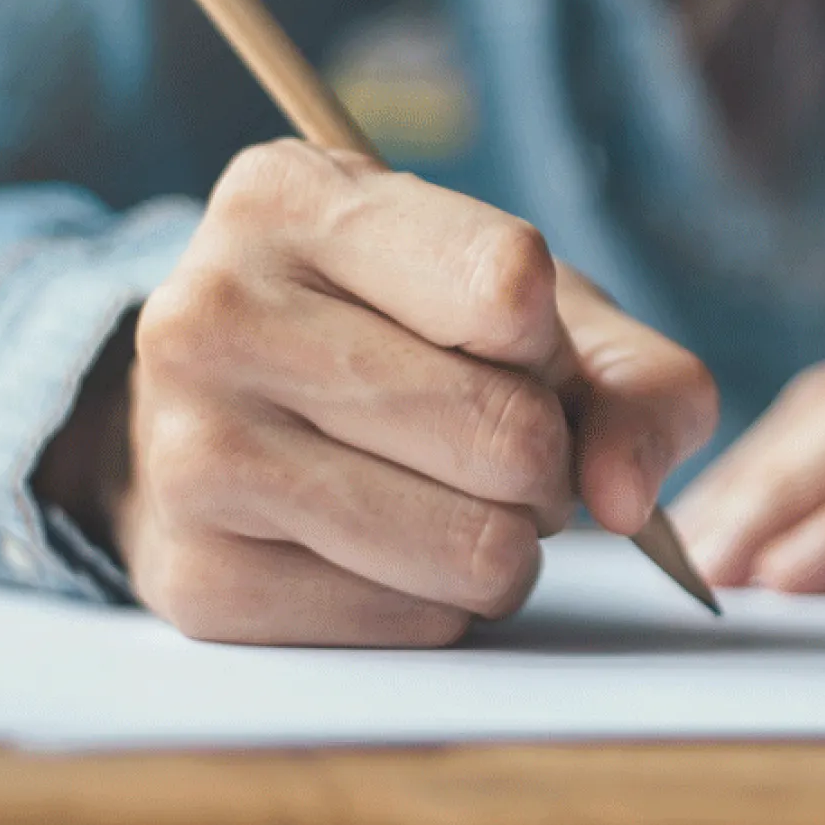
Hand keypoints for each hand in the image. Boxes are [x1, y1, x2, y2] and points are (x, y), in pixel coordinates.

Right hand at [41, 140, 716, 645]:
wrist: (223, 415)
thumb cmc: (403, 339)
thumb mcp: (525, 307)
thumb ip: (636, 380)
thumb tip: (623, 498)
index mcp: (291, 200)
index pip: (508, 284)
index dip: (549, 340)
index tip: (513, 342)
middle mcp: (212, 315)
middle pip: (502, 430)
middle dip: (545, 460)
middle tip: (500, 447)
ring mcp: (189, 453)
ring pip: (469, 546)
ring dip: (504, 543)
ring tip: (452, 500)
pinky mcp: (196, 579)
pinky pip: (413, 624)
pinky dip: (436, 604)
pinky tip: (385, 550)